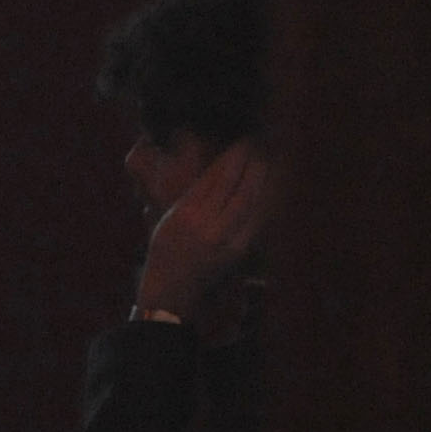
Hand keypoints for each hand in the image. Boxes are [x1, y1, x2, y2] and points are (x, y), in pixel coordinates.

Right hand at [134, 140, 271, 319]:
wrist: (171, 288)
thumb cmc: (165, 249)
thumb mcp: (170, 218)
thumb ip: (193, 196)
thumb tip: (218, 171)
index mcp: (185, 213)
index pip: (214, 178)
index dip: (230, 158)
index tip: (239, 143)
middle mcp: (206, 225)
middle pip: (233, 187)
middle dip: (247, 163)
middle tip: (255, 145)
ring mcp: (224, 239)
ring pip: (247, 202)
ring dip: (257, 178)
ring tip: (263, 160)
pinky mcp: (236, 251)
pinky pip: (254, 221)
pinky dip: (261, 202)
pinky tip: (265, 189)